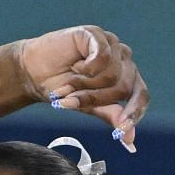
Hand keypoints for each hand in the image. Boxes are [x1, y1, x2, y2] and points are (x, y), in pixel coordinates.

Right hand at [16, 26, 149, 150]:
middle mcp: (122, 59)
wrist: (33, 74)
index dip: (134, 113)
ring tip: (70, 81)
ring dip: (86, 85)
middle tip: (73, 99)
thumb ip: (112, 116)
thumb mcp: (90, 107)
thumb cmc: (62, 89)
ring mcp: (111, 44)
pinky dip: (87, 67)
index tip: (122, 130)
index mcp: (126, 76)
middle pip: (123, 88)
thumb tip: (130, 141)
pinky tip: (75, 65)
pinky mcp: (96, 34)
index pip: (141, 95)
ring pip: (112, 75)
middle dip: (96, 99)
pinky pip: (103, 56)